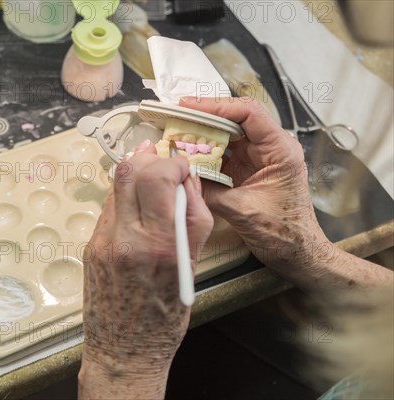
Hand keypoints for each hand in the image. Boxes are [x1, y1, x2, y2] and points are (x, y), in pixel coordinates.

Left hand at [79, 141, 213, 398]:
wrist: (123, 351)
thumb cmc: (165, 319)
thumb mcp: (191, 271)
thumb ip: (192, 221)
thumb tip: (188, 182)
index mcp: (159, 247)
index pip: (159, 178)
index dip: (174, 164)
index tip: (183, 169)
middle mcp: (126, 239)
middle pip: (129, 171)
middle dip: (151, 159)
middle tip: (164, 163)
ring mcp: (103, 241)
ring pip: (116, 184)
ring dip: (136, 173)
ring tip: (151, 174)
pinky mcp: (91, 246)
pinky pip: (109, 207)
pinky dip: (126, 196)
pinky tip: (137, 204)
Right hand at [179, 96, 324, 269]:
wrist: (297, 254)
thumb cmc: (284, 234)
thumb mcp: (242, 210)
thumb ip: (210, 190)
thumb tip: (182, 174)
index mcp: (280, 150)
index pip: (249, 113)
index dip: (218, 106)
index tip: (191, 107)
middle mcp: (270, 149)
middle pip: (235, 119)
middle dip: (205, 116)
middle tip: (177, 114)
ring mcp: (258, 159)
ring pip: (227, 135)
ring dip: (203, 133)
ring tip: (177, 130)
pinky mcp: (247, 171)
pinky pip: (223, 154)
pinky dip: (205, 152)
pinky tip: (186, 153)